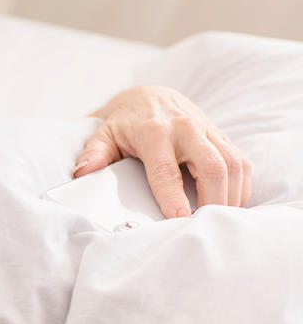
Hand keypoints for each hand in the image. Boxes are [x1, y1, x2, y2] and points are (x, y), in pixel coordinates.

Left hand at [74, 85, 252, 217]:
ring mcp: (208, 131)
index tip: (180, 220)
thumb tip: (82, 172)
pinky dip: (239, 187)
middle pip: (213, 167)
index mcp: (154, 132)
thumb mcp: (104, 134)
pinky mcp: (222, 136)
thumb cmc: (126, 123)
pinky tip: (227, 203)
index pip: (166, 170)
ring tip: (217, 219)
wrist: (151, 97)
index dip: (174, 198)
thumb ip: (94, 153)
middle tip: (203, 226)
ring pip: (233, 165)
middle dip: (213, 200)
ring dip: (231, 196)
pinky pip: (242, 163)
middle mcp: (186, 129)